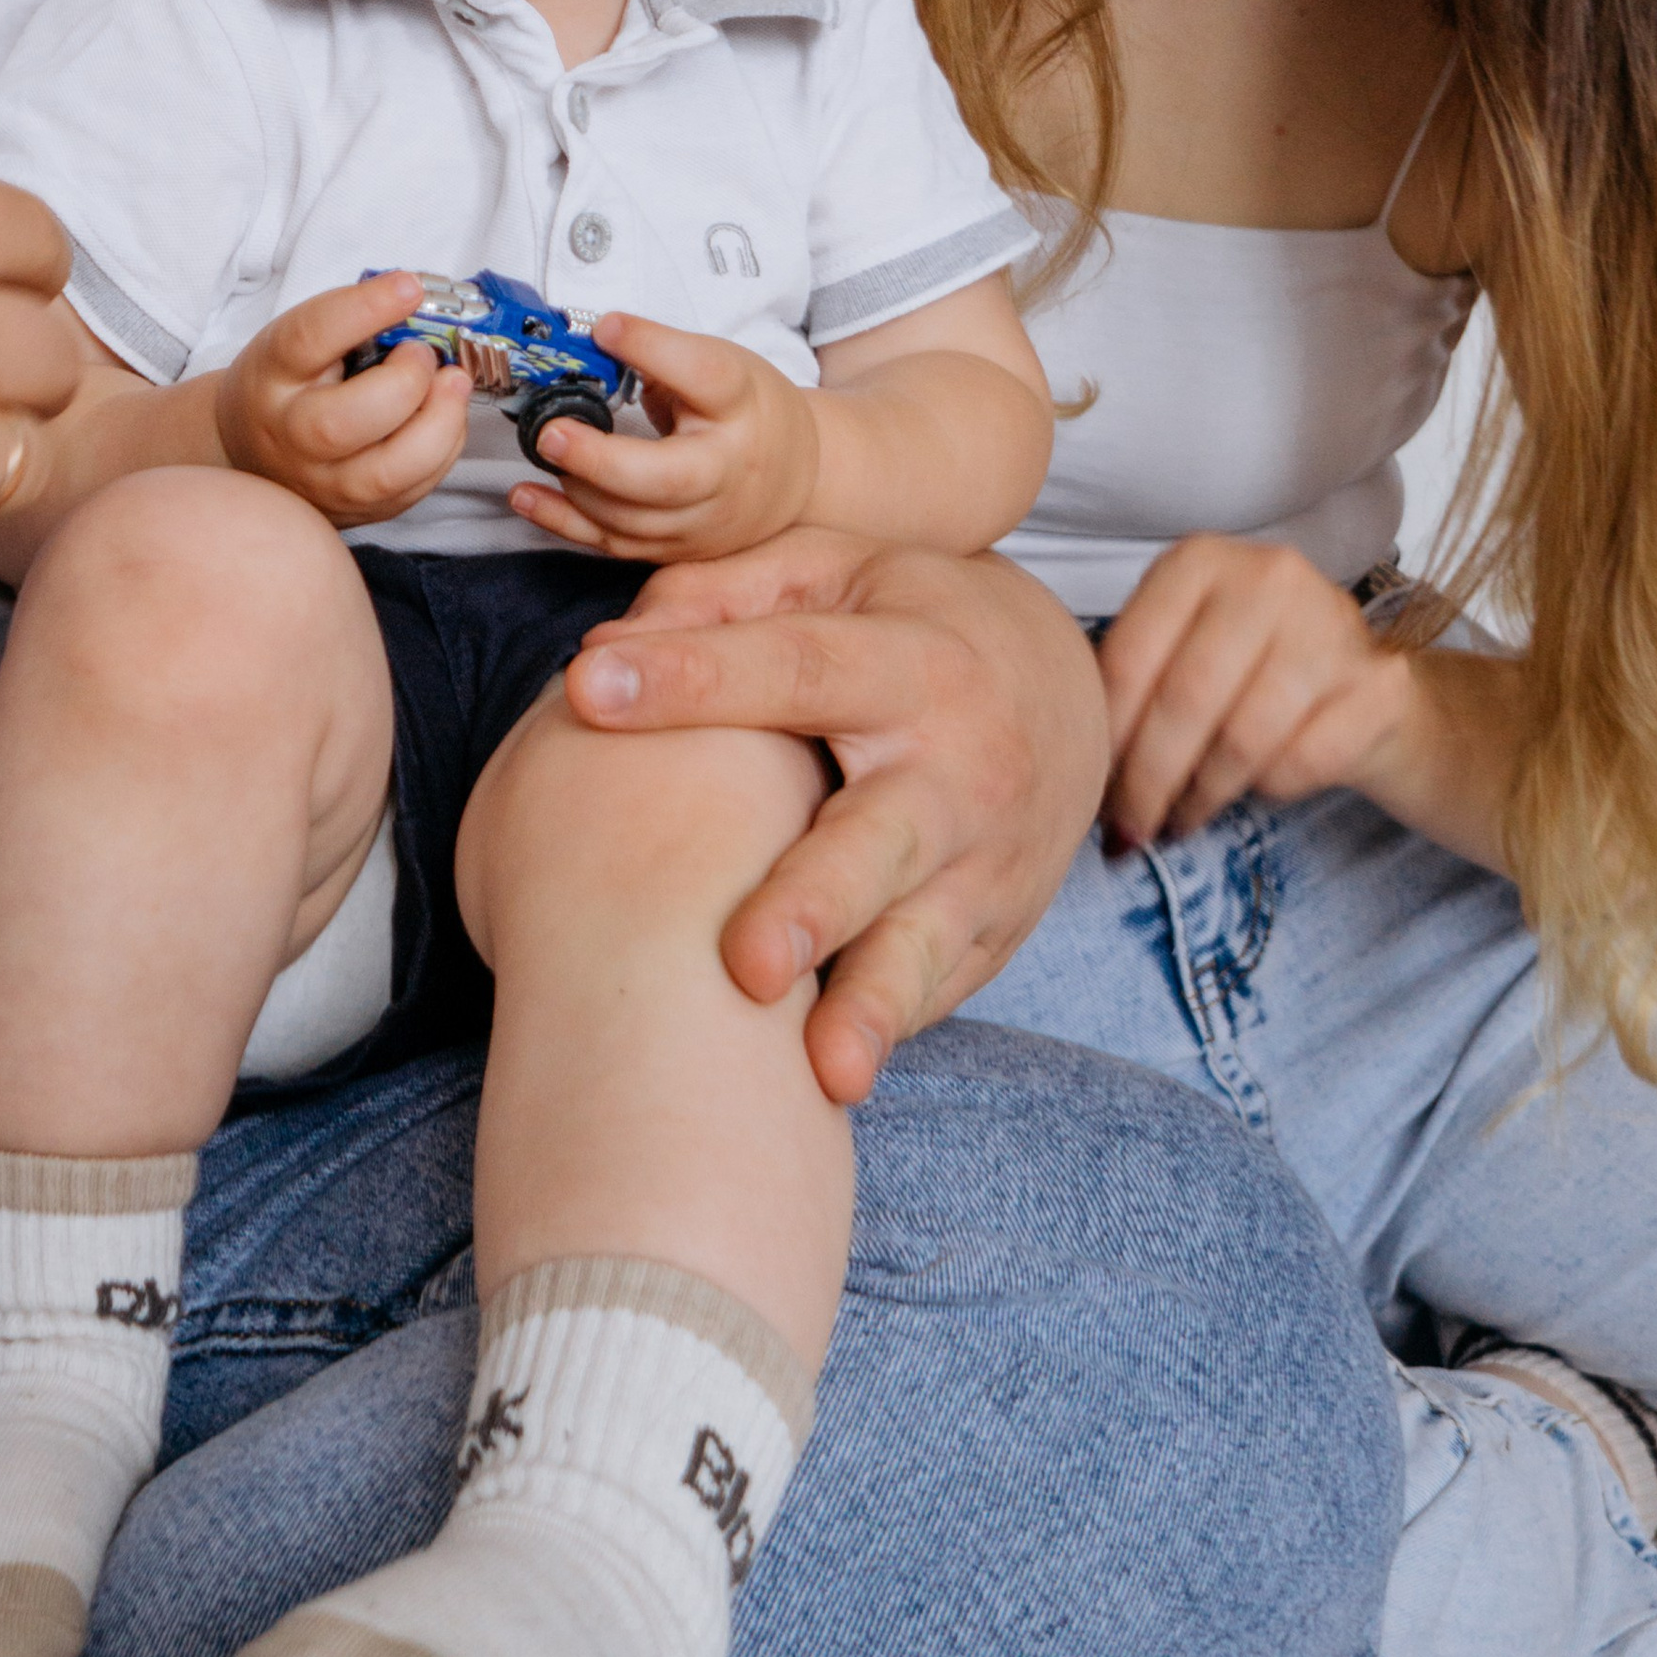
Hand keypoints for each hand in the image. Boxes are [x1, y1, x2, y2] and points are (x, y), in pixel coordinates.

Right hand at [216, 272, 470, 524]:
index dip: (365, 309)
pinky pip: (414, 489)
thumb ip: (352, 323)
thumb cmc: (286, 382)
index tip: (409, 287)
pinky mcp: (359, 512)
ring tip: (453, 384)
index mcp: (272, 375)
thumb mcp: (299, 337)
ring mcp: (323, 483)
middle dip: (404, 382)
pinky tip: (445, 417)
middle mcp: (290, 437)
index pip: (309, 338)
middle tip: (425, 354)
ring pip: (386, 473)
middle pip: (341, 423)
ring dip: (440, 423)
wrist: (251, 445)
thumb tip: (423, 304)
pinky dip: (445, 448)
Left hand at [509, 312, 818, 559]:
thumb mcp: (723, 365)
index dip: (652, 348)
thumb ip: (663, 356)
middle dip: (601, 461)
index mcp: (742, 406)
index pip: (705, 375)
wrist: (797, 476)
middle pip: (665, 478)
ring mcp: (703, 520)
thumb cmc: (748, 410)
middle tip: (552, 432)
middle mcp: (727, 471)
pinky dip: (563, 522)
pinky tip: (527, 496)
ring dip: (577, 487)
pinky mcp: (677, 549)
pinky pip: (613, 545)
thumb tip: (590, 339)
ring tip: (541, 449)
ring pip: (631, 520)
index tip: (604, 327)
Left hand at [562, 531, 1105, 1102]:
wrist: (1072, 695)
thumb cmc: (909, 624)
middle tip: (742, 960)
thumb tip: (608, 647)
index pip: (793, 667)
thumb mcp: (837, 572)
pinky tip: (830, 1084)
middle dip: (814, 902)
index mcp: (908, 662)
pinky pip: (937, 989)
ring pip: (922, 942)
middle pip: (880, 842)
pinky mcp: (991, 934)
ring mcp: (984, 864)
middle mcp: (957, 768)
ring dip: (871, 1005)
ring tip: (825, 1069)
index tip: (584, 686)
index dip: (693, 674)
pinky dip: (888, 1031)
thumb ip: (724, 596)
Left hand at [1097, 535, 1417, 850]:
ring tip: (1180, 821)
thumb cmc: (1248, 666)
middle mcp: (1269, 577)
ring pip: (1242, 739)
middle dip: (1147, 780)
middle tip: (1129, 829)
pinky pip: (1300, 762)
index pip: (1132, 658)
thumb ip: (1134, 680)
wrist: (1364, 681)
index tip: (1090, 786)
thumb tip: (1076, 764)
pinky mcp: (1379, 685)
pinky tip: (1256, 790)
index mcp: (1200, 560)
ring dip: (1201, 797)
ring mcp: (1331, 625)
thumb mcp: (1183, 645)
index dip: (1106, 735)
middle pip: (1185, 701)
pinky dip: (1267, 790)